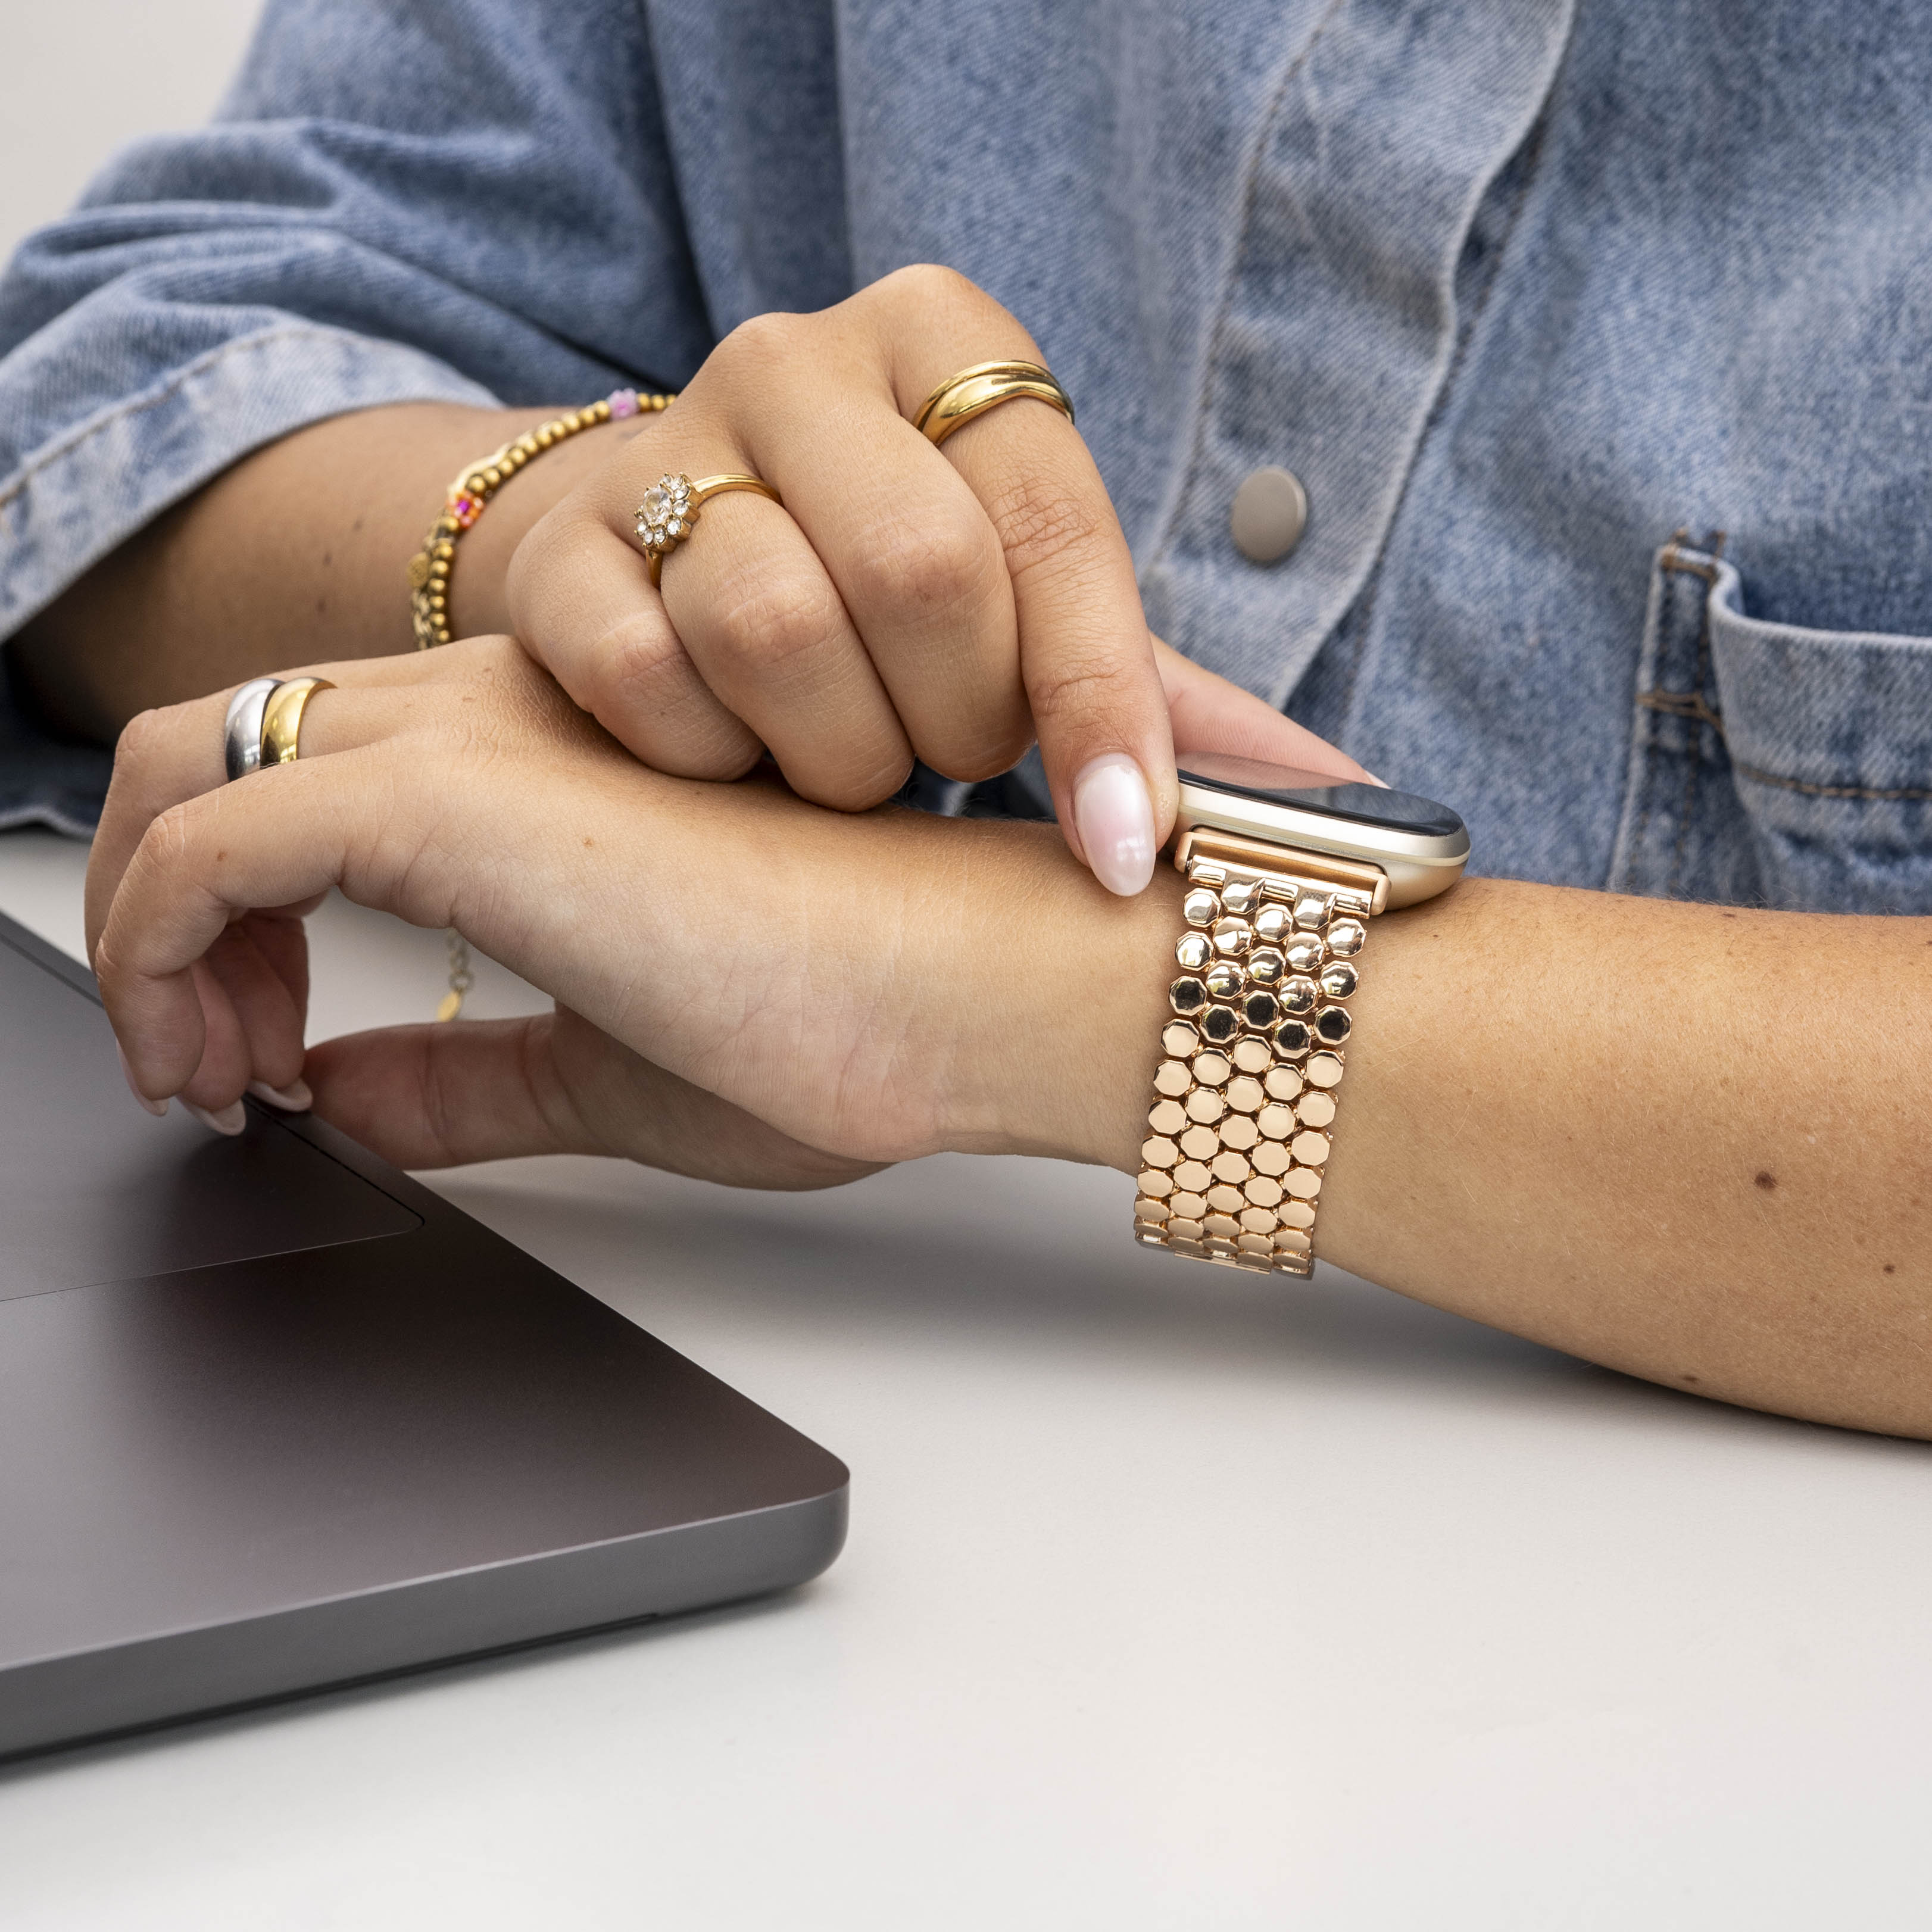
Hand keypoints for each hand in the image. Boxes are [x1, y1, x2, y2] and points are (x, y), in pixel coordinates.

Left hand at [87, 639, 1174, 1176]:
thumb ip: (474, 1075)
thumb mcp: (619, 1066)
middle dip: (163, 914)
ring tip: (209, 1070)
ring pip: (187, 770)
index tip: (273, 1044)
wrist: (990, 978)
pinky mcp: (459, 797)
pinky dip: (163, 952)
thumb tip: (347, 1099)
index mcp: (546, 756)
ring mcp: (471, 738)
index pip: (310, 773)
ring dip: (147, 929)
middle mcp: (493, 713)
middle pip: (225, 746)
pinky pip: (210, 845)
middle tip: (214, 1061)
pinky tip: (234, 1069)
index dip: (237, 913)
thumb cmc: (870, 1012)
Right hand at [501, 265, 1365, 893]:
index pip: (1054, 527)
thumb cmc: (876, 603)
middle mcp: (802, 363)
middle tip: (945, 760)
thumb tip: (1352, 814)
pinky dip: (714, 764)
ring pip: (775, 631)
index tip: (1124, 850)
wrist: (648, 567)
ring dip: (835, 756)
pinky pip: (653, 683)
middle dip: (953, 721)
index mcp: (947, 349)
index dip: (1098, 705)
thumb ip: (1163, 698)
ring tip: (843, 763)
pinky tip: (735, 762)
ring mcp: (663, 443)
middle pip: (918, 573)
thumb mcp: (1024, 617)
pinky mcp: (558, 555)